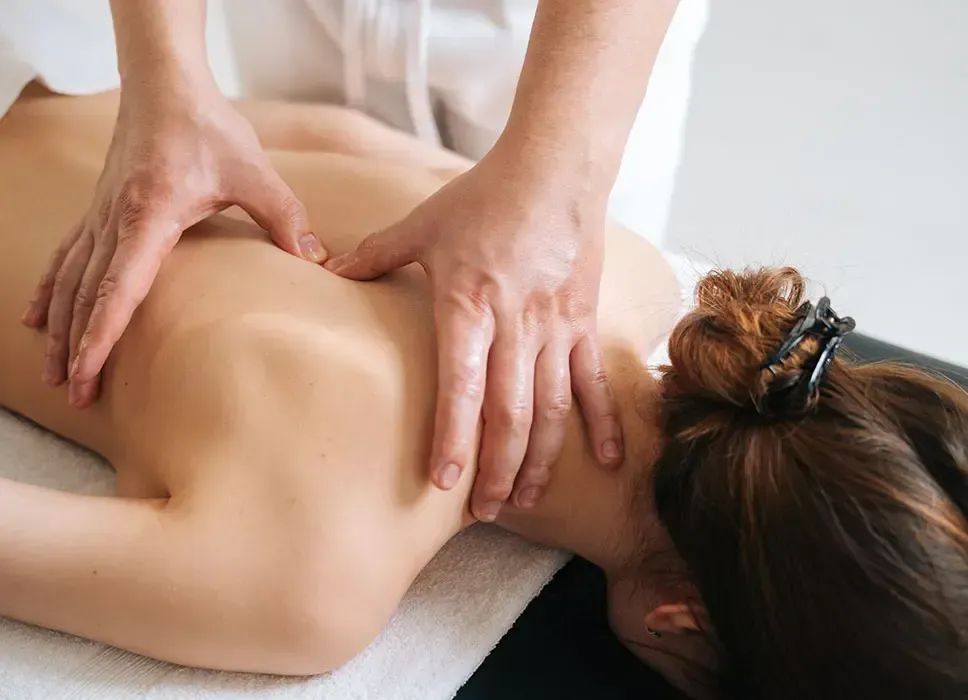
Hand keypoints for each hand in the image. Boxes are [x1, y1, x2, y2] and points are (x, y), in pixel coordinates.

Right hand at [21, 82, 325, 408]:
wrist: (166, 86)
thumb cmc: (209, 128)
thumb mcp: (255, 172)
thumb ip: (285, 217)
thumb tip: (317, 260)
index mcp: (149, 216)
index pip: (119, 288)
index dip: (100, 336)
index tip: (87, 374)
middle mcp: (114, 220)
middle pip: (86, 294)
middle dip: (76, 348)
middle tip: (73, 395)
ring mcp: (100, 215)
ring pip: (69, 281)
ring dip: (59, 328)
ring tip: (52, 372)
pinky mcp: (98, 209)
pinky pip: (65, 256)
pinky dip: (50, 289)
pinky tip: (36, 316)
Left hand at [325, 144, 622, 521]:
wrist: (556, 169)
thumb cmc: (485, 196)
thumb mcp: (422, 223)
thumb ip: (375, 254)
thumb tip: (324, 268)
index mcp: (469, 305)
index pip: (461, 387)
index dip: (453, 438)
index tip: (444, 483)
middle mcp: (516, 326)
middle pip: (510, 413)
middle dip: (496, 469)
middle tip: (482, 511)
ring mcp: (555, 328)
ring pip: (551, 409)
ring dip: (539, 460)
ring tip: (522, 499)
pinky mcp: (583, 323)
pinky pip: (593, 382)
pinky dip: (602, 424)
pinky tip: (606, 462)